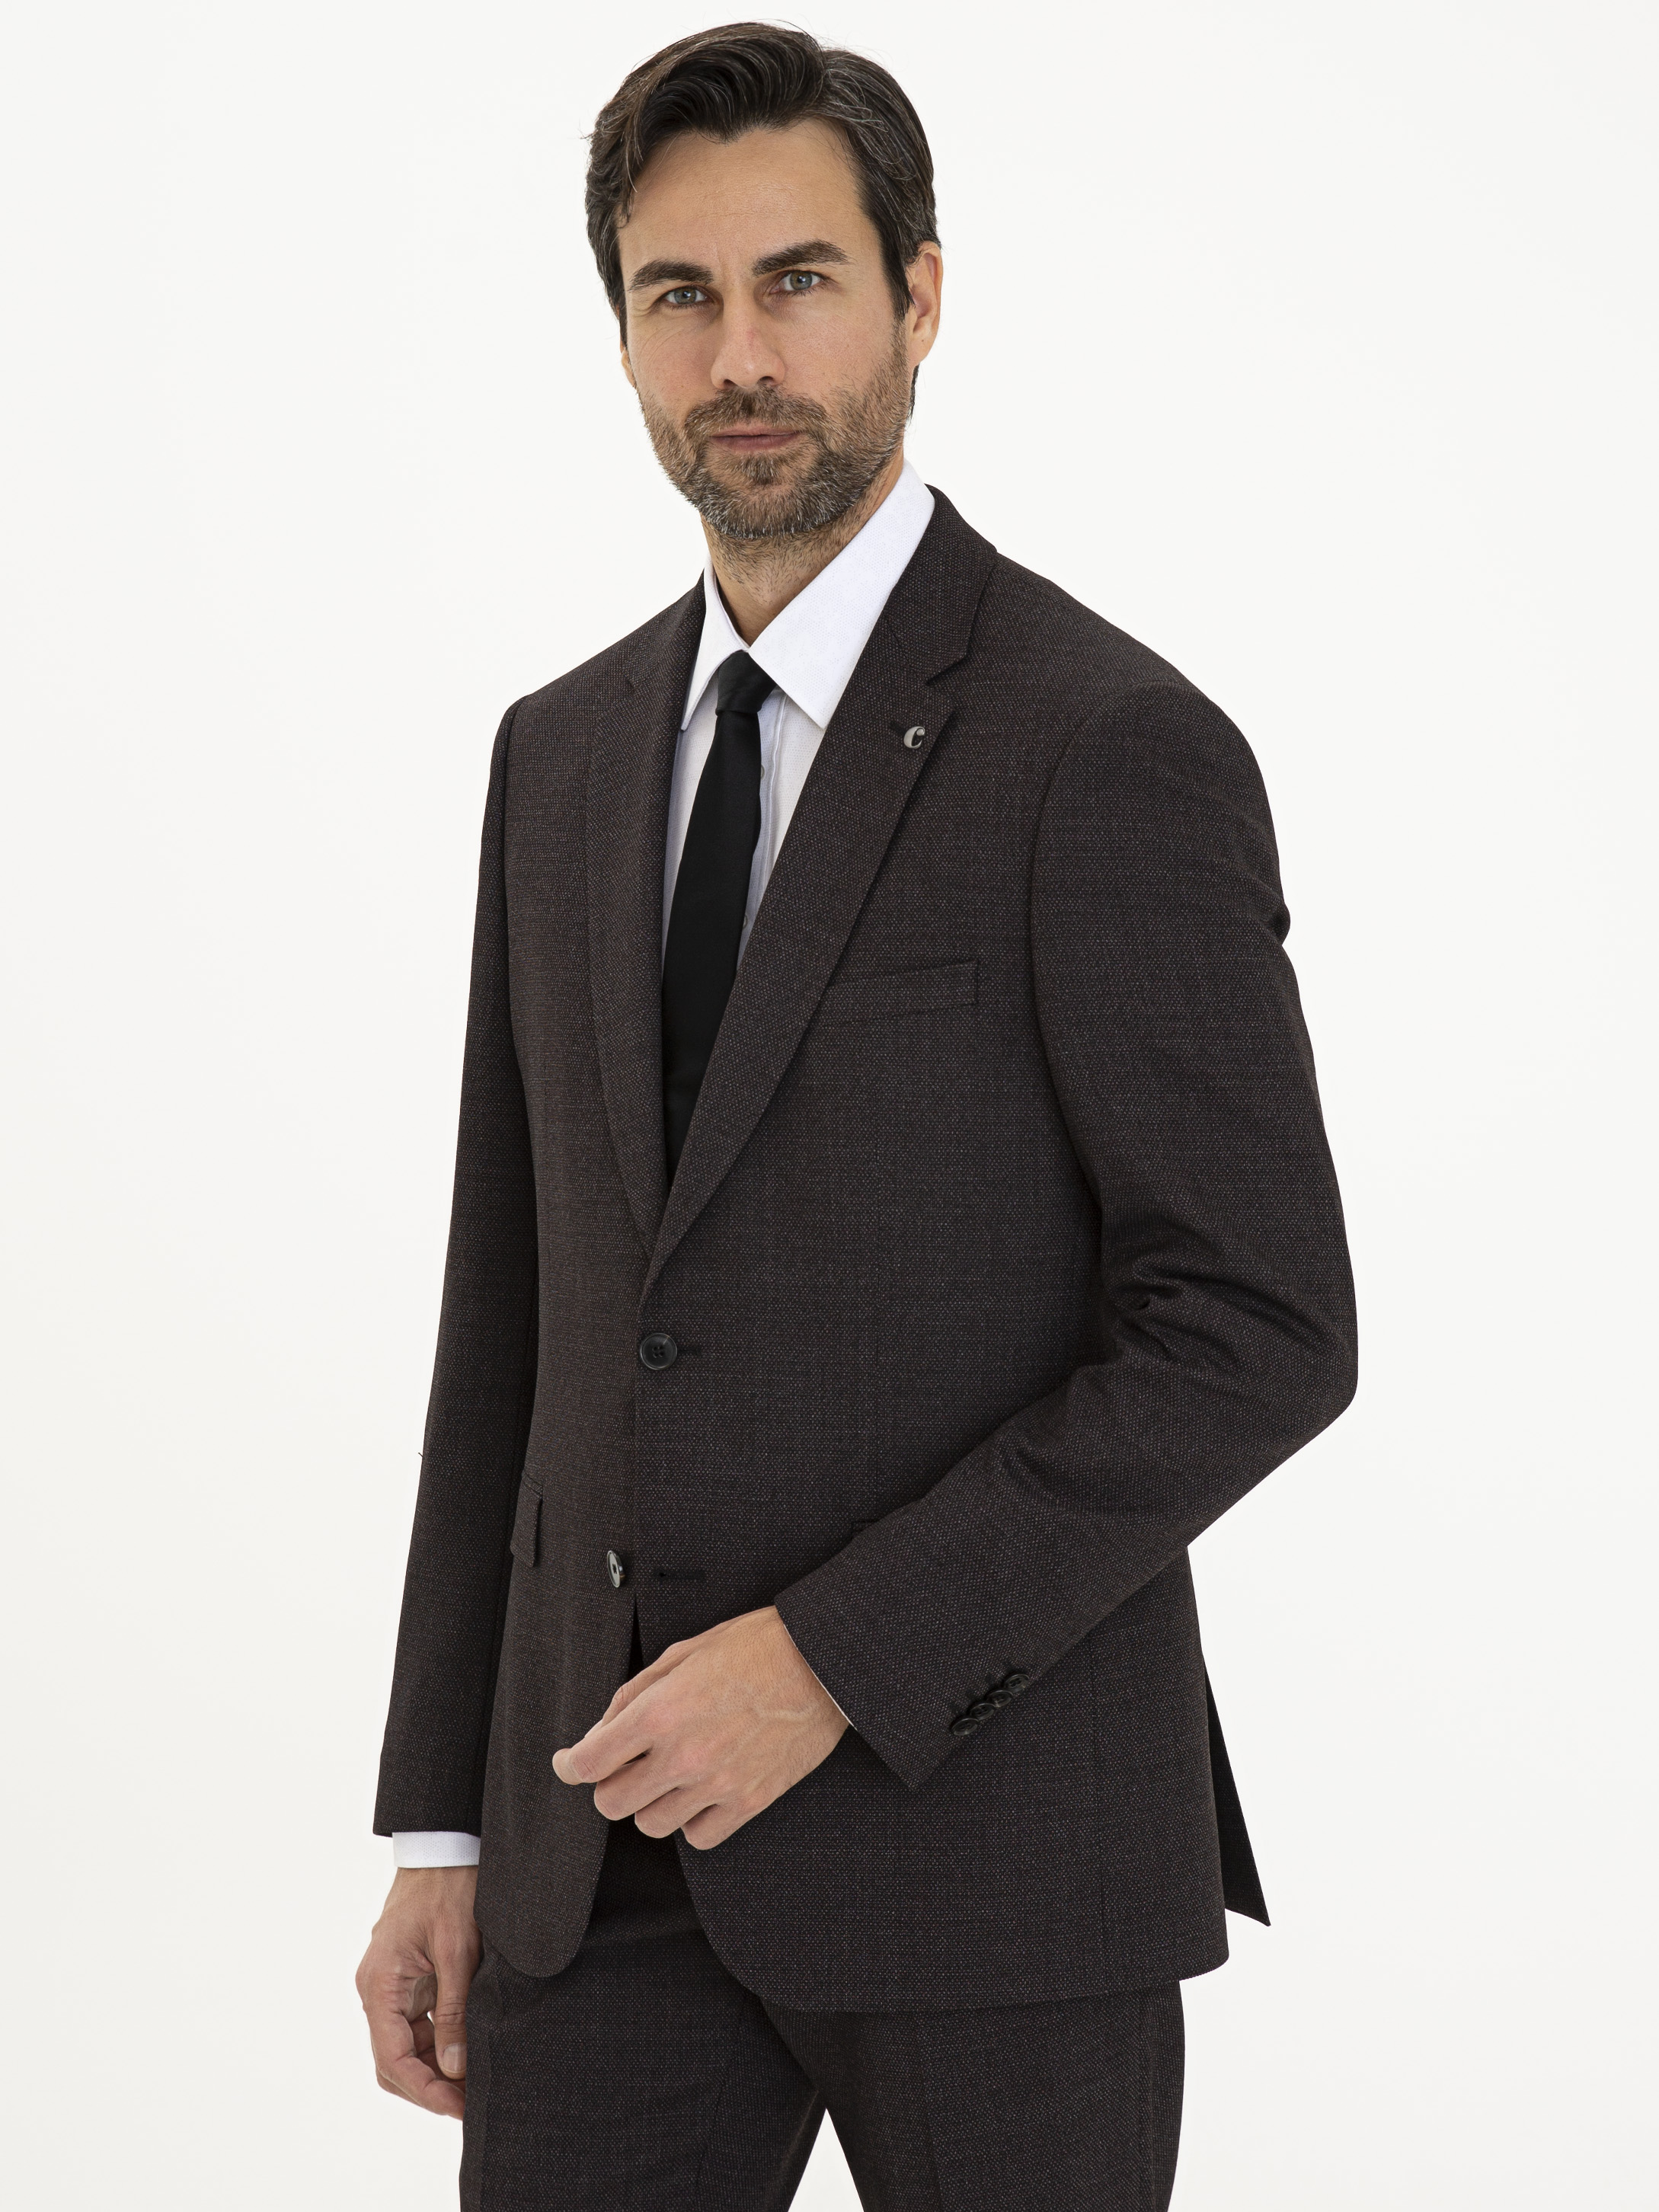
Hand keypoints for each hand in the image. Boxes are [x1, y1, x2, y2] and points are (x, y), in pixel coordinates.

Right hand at [355, 1865, 479, 2119]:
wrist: (444, 1848)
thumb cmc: (448, 1888)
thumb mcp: (457, 1949)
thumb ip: (453, 2010)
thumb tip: (454, 2067)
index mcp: (380, 1984)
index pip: (392, 2058)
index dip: (424, 2089)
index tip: (457, 2107)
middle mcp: (378, 1991)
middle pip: (393, 2061)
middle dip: (428, 2088)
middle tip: (469, 2104)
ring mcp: (392, 1988)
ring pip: (405, 2048)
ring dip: (435, 2070)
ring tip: (473, 2086)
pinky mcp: (409, 1982)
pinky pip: (417, 2027)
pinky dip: (439, 2046)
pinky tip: (466, 2056)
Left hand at [551, 1605, 846, 1848]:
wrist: (821, 1662)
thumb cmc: (755, 1646)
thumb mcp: (684, 1652)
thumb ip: (635, 1693)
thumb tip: (603, 1729)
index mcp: (660, 1712)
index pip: (589, 1761)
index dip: (569, 1764)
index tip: (569, 1761)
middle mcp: (683, 1755)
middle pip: (612, 1803)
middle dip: (610, 1782)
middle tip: (624, 1764)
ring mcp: (717, 1784)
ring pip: (651, 1825)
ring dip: (650, 1803)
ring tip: (668, 1776)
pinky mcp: (749, 1801)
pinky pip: (698, 1836)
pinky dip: (691, 1820)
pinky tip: (699, 1793)